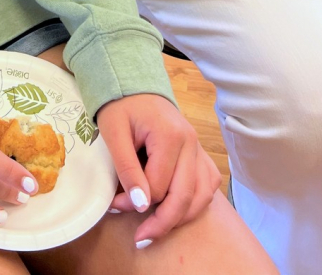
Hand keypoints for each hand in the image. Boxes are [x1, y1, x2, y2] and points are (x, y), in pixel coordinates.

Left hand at [97, 94, 221, 245]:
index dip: (135, 202)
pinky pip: (208, 185)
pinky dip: (196, 203)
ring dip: (180, 217)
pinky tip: (178, 211)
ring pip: (201, 196)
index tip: (114, 203)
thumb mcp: (114, 132)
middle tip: (140, 238)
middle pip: (184, 196)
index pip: (158, 186)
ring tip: (157, 229)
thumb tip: (141, 205)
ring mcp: (199, 148)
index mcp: (170, 136)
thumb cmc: (121, 105)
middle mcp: (191, 143)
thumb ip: (127, 168)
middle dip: (161, 222)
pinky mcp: (200, 153)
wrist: (134, 84)